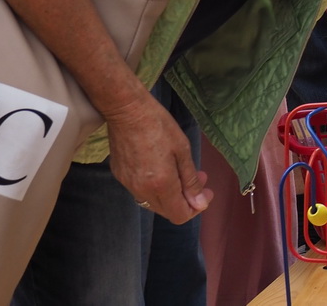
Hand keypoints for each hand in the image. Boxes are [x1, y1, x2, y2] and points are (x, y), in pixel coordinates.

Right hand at [104, 93, 211, 224]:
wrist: (127, 112)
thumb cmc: (159, 126)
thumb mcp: (182, 150)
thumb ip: (190, 181)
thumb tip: (200, 204)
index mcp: (161, 185)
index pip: (179, 215)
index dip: (196, 208)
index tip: (207, 191)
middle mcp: (142, 190)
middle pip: (167, 210)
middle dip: (186, 198)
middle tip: (199, 177)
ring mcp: (128, 185)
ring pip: (153, 202)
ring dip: (171, 192)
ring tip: (182, 170)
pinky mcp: (120, 176)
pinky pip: (141, 191)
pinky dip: (155, 186)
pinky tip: (162, 166)